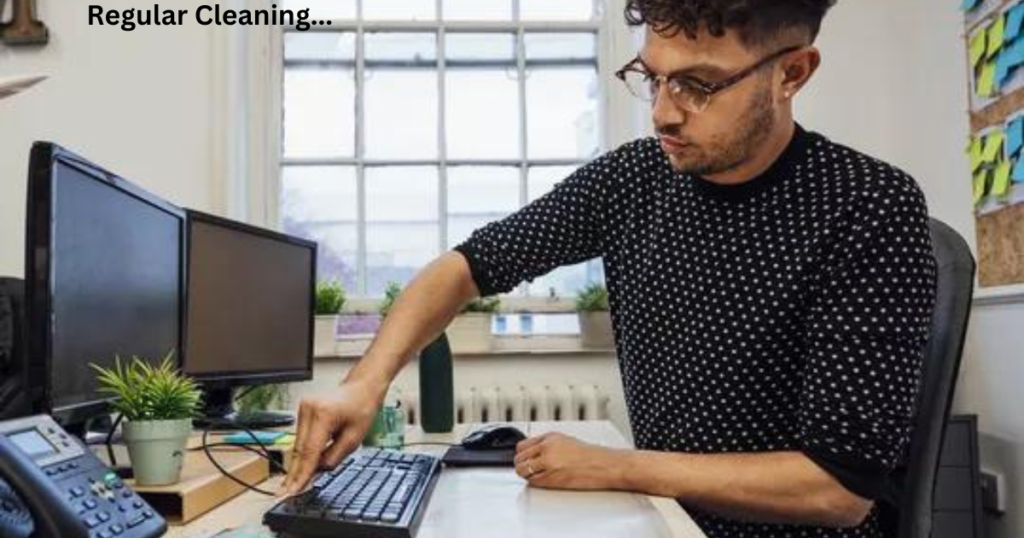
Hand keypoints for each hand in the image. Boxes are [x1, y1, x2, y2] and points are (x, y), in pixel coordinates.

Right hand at [279, 379, 383, 495]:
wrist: (361, 388)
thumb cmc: (362, 407)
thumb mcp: (355, 438)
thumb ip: (334, 457)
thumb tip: (317, 470)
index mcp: (324, 414)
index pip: (309, 451)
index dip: (301, 473)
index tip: (294, 489)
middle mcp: (309, 409)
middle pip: (299, 449)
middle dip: (295, 472)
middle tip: (287, 491)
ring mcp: (303, 407)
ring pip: (298, 444)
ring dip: (299, 462)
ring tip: (295, 482)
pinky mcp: (303, 410)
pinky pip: (300, 436)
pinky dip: (303, 450)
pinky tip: (302, 464)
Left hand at [513, 432, 624, 490]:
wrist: (602, 465)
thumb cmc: (589, 455)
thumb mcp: (565, 440)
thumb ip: (547, 444)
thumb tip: (533, 451)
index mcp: (550, 438)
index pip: (522, 445)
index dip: (521, 454)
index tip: (522, 457)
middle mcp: (547, 449)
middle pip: (519, 458)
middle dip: (521, 464)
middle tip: (526, 468)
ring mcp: (548, 464)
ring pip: (523, 470)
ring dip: (525, 474)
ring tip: (532, 475)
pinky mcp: (552, 478)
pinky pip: (533, 481)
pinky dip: (534, 482)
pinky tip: (541, 480)